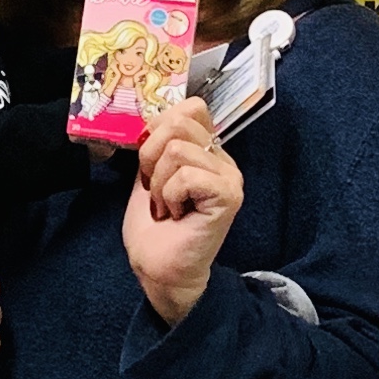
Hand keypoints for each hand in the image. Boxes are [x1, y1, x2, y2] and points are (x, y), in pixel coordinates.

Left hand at [124, 100, 242, 328]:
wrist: (159, 269)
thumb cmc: (154, 228)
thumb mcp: (148, 173)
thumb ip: (157, 143)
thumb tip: (154, 116)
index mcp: (207, 151)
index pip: (191, 108)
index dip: (159, 130)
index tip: (151, 165)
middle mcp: (223, 160)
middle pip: (179, 123)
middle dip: (151, 157)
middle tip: (156, 190)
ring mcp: (230, 178)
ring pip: (178, 150)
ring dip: (160, 183)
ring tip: (167, 207)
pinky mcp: (229, 196)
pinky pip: (187, 176)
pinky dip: (171, 196)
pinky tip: (177, 215)